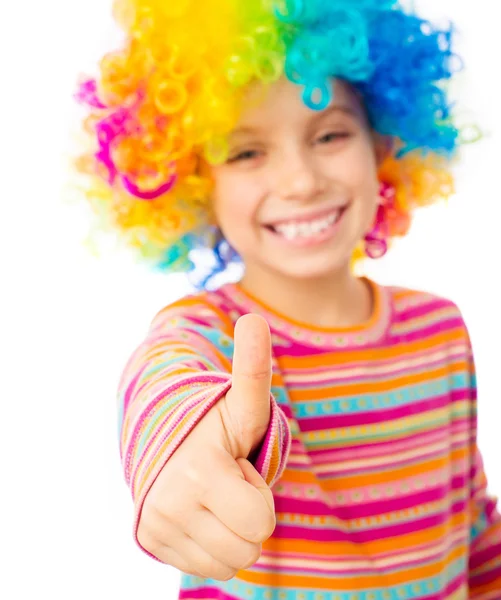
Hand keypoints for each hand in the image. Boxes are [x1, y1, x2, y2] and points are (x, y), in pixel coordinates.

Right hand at [137, 314, 275, 579]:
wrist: (166, 437)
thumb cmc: (215, 423)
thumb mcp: (241, 403)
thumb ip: (252, 368)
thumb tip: (255, 318)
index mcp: (200, 470)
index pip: (261, 522)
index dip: (259, 492)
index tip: (237, 466)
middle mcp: (171, 503)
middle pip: (249, 547)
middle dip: (249, 514)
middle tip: (229, 480)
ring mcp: (157, 526)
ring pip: (229, 562)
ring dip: (231, 530)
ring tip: (215, 494)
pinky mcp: (150, 541)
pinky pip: (206, 567)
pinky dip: (212, 544)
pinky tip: (201, 512)